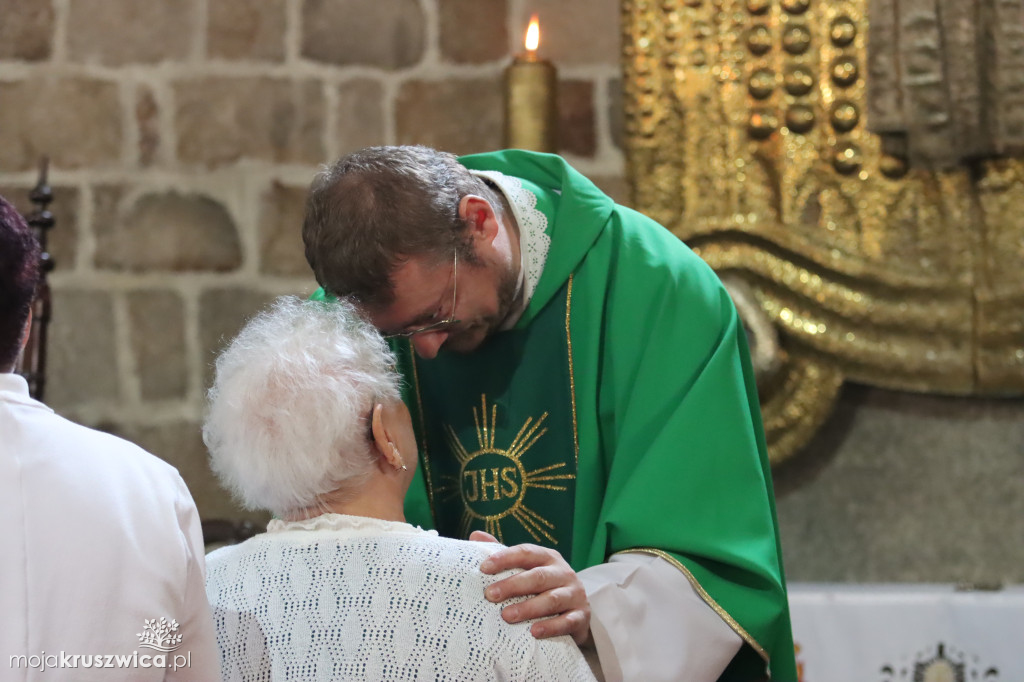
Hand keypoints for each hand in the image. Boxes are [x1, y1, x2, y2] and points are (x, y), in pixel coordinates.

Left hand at [470, 531, 591, 645]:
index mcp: (548, 557)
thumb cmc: (542, 587)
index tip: (484, 568)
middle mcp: (563, 572)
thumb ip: (504, 555)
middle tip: (490, 595)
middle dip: (513, 585)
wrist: (575, 612)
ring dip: (529, 608)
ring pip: (552, 599)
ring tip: (506, 616)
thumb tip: (475, 535)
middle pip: (538, 576)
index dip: (505, 558)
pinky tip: (534, 632)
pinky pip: (567, 621)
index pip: (526, 553)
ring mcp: (575, 594)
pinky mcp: (582, 616)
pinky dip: (551, 626)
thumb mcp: (526, 568)